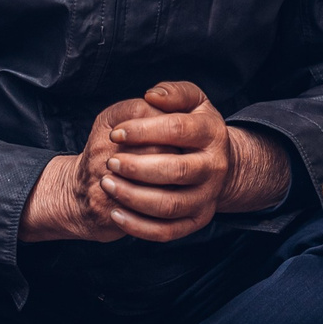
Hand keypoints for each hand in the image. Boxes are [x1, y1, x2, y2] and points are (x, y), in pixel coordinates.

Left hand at [17, 82, 290, 243]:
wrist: (214, 163)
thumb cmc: (191, 127)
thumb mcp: (191, 101)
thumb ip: (173, 92)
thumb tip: (152, 96)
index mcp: (212, 132)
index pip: (178, 129)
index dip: (143, 131)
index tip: (115, 133)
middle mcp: (215, 167)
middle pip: (176, 170)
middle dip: (136, 167)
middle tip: (110, 162)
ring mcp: (208, 197)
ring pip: (169, 205)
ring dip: (133, 197)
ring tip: (107, 183)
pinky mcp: (197, 220)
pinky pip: (166, 231)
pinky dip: (138, 226)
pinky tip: (115, 211)